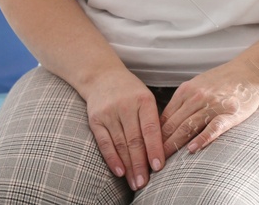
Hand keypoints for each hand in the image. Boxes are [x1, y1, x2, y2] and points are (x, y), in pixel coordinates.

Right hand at [79, 65, 165, 189]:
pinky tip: (119, 171)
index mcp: (143, 100)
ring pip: (120, 144)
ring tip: (135, 183)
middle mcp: (125, 105)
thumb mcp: (146, 99)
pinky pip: (104, 142)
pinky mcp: (95, 119)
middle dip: (140, 164)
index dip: (154, 149)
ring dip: (128, 166)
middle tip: (145, 183)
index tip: (158, 167)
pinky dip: (112, 158)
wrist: (101, 76)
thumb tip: (162, 152)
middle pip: (134, 140)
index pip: (150, 128)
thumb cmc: (130, 92)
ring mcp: (108, 112)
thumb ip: (154, 122)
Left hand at [158, 62, 258, 154]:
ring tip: (164, 160)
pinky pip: (213, 128)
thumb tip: (164, 123)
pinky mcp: (229, 114)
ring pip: (188, 127)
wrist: (249, 72)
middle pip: (173, 124)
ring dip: (175, 144)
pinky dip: (202, 138)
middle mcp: (196, 97)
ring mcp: (212, 105)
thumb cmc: (220, 82)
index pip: (164, 116)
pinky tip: (193, 149)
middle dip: (160, 144)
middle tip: (149, 160)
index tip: (145, 148)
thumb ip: (182, 103)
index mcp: (185, 91)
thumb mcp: (196, 86)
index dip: (153, 134)